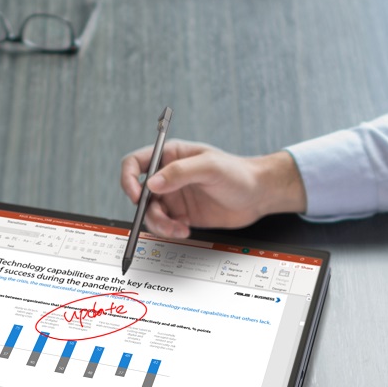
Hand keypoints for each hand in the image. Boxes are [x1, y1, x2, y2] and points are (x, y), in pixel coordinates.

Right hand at [117, 141, 306, 239]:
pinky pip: (164, 225)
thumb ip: (180, 172)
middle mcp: (168, 176)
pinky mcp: (182, 215)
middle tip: (163, 219)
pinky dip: (169, 231)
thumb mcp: (210, 167)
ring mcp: (174, 196)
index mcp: (170, 155)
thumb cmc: (238, 173)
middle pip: (140, 194)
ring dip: (160, 224)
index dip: (129, 179)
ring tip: (178, 229)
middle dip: (146, 210)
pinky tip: (185, 230)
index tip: (136, 195)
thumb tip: (151, 183)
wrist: (259, 196)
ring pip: (150, 213)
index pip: (135, 163)